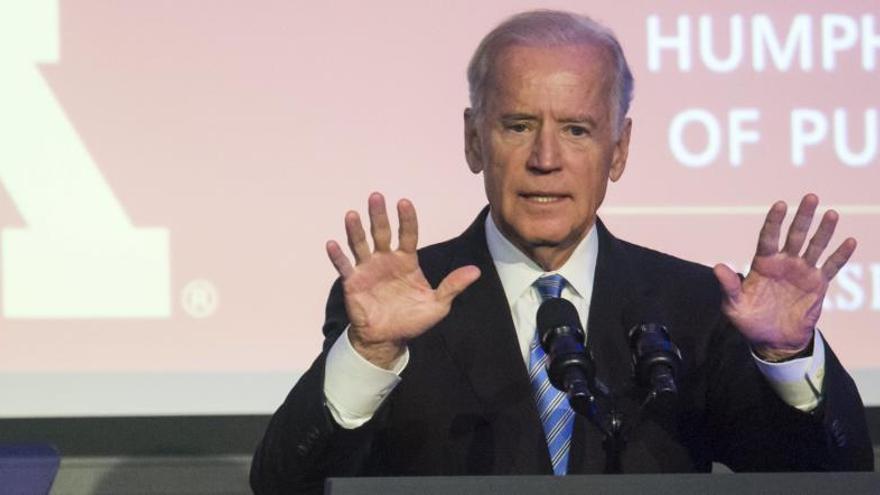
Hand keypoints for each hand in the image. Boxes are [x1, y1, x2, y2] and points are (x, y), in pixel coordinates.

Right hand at [326, 193, 480, 368]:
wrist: (388, 339)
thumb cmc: (413, 319)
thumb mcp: (438, 304)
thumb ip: (453, 285)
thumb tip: (476, 271)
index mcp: (407, 261)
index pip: (408, 234)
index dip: (407, 219)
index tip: (404, 202)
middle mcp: (386, 259)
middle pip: (381, 232)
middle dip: (379, 215)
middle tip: (376, 196)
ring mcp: (367, 269)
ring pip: (360, 244)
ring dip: (355, 230)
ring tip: (352, 214)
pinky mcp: (352, 282)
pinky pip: (344, 266)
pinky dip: (337, 256)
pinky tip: (332, 244)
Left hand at [713, 194, 855, 360]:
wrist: (773, 341)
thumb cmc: (750, 320)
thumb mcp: (734, 305)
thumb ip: (729, 286)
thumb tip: (718, 267)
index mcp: (763, 263)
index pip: (769, 237)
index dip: (774, 221)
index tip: (781, 205)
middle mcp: (784, 263)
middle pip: (795, 235)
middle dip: (803, 217)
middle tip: (811, 197)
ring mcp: (802, 272)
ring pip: (815, 246)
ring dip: (824, 231)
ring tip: (831, 213)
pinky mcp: (818, 284)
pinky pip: (831, 267)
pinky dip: (840, 255)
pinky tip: (850, 241)